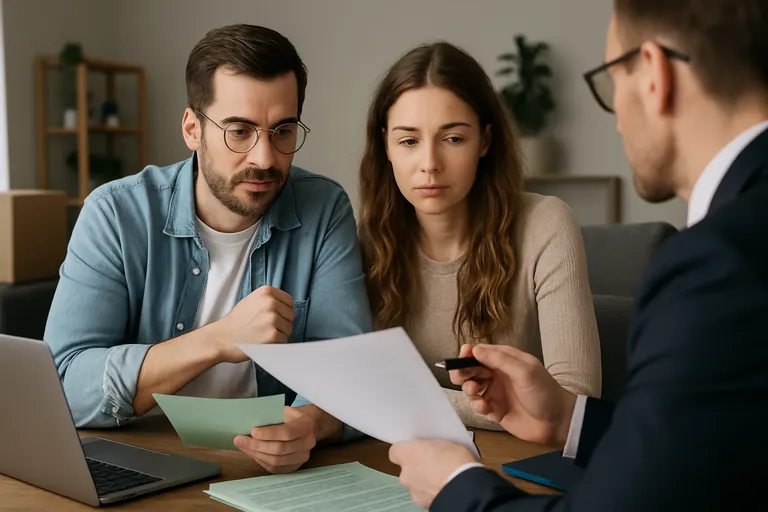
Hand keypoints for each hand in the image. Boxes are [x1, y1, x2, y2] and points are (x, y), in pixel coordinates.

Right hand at [209, 286, 294, 362]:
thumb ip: (268, 300)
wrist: (221, 338)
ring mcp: (272, 319)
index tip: (273, 317)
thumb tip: (286, 307)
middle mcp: (271, 303)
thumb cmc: (235, 321)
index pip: (289, 302)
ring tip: (262, 334)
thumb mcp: (251, 300)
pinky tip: (262, 342)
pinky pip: (284, 340)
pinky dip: (275, 344)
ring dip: (279, 334)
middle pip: (290, 315)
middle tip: (265, 328)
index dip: (283, 311)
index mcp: (266, 292)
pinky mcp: (272, 335)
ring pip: (288, 329)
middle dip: (282, 323)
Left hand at [234, 406, 315, 473]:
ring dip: (256, 454)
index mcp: (306, 426)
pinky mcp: (295, 466)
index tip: (252, 431)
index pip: (287, 432)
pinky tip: (252, 453)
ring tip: (243, 446)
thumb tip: (249, 422)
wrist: (308, 426)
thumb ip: (271, 416)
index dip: (269, 434)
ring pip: (276, 461)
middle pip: (280, 449)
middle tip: (240, 440)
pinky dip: (261, 461)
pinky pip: (275, 468)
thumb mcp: (285, 410)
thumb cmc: (292, 417)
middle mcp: (307, 443)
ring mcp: (302, 457)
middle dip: (257, 445)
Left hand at [389, 440, 477, 509]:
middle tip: (435, 462)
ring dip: (426, 480)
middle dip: (418, 466)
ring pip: (416, 483)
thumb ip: (431, 446)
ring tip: (444, 477)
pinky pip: (425, 495)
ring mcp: (413, 490)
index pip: (396, 451)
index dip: (407, 450)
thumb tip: (432, 450)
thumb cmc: (456, 462)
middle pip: (406, 468)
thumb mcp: (446, 442)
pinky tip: (446, 487)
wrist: (465, 489)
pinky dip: (432, 492)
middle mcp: (406, 473)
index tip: (418, 448)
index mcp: (407, 453)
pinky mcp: (423, 504)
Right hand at [450, 344, 576, 447]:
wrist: (557, 423)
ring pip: (471, 387)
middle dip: (462, 372)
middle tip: (461, 377)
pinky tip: (485, 407)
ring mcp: (495, 393)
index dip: (468, 354)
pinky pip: (478, 406)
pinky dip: (478, 406)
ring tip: (475, 391)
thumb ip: (499, 360)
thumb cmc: (545, 393)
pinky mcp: (495, 411)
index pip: (480, 352)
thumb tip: (475, 349)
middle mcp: (498, 375)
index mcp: (505, 360)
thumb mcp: (525, 371)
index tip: (461, 356)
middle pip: (471, 369)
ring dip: (469, 388)